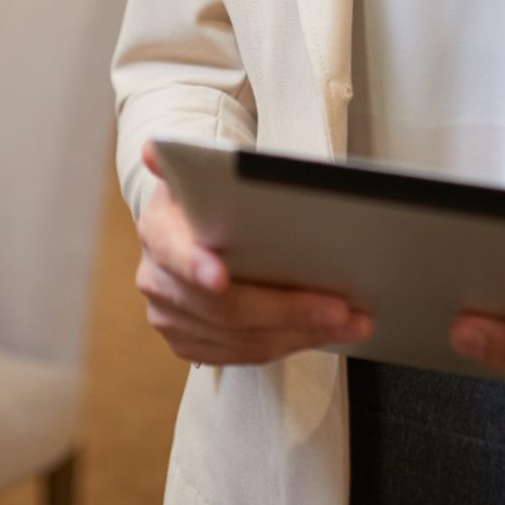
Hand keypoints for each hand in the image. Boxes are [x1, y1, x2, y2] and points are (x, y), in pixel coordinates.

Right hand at [133, 140, 373, 365]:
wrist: (189, 229)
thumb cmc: (209, 198)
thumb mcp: (201, 172)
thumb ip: (189, 163)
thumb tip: (154, 149)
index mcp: (158, 230)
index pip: (174, 252)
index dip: (196, 266)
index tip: (220, 277)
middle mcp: (156, 280)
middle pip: (223, 309)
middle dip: (287, 310)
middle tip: (339, 309)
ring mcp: (169, 318)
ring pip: (241, 339)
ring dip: (301, 333)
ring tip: (350, 322)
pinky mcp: (188, 343)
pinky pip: (243, 355)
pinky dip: (287, 345)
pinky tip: (320, 332)